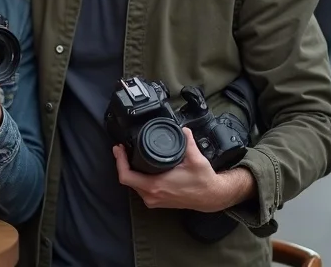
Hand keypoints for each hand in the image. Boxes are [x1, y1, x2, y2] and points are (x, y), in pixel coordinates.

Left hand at [114, 128, 254, 212]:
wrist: (211, 197)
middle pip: (127, 180)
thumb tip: (183, 129)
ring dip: (130, 171)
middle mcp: (152, 195)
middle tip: (122, 149)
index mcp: (156, 185)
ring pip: (133, 185)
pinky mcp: (158, 202)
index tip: (119, 149)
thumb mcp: (195, 159)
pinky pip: (140, 189)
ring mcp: (154, 200)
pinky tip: (140, 168)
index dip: (119, 161)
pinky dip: (137, 178)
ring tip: (129, 156)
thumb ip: (188, 142)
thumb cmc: (203, 181)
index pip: (126, 176)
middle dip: (123, 164)